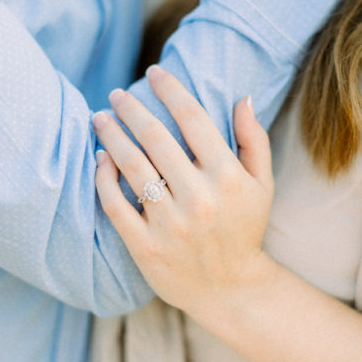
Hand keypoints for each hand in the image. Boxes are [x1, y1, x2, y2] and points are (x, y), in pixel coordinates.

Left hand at [92, 67, 275, 314]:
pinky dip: (104, 177)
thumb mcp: (261, 185)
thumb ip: (252, 140)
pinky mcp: (144, 245)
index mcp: (227, 177)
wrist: (230, 289)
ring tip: (100, 118)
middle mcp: (198, 197)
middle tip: (117, 94)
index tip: (153, 72)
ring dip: (112, 136)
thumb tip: (241, 97)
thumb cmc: (243, 229)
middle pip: (155, 138)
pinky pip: (115, 203)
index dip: (170, 89)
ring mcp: (169, 223)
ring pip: (132, 167)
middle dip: (132, 109)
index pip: (193, 119)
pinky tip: (100, 158)